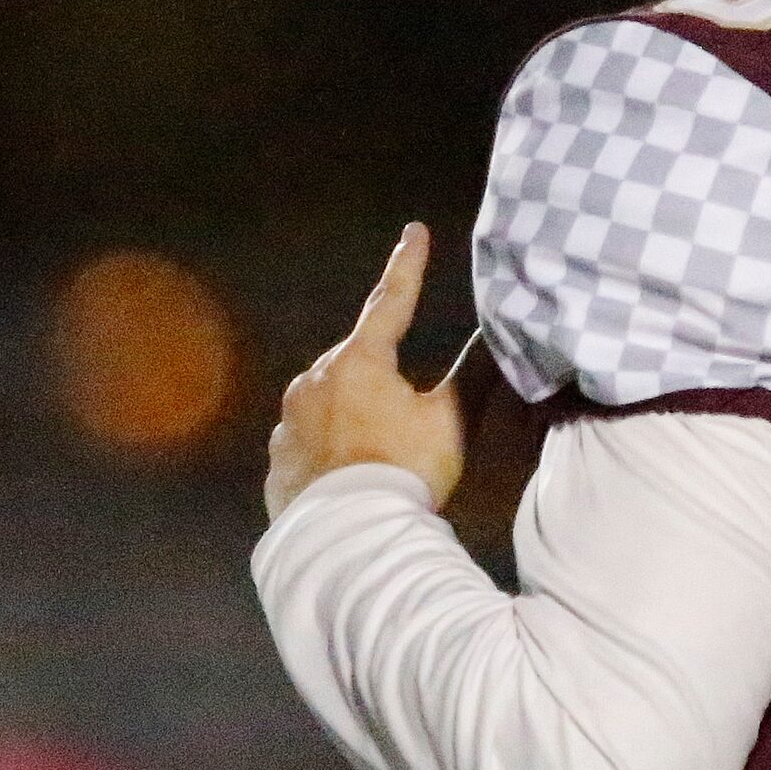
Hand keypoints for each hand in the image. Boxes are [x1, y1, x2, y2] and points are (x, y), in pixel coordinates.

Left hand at [264, 223, 467, 518]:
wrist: (345, 538)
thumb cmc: (402, 470)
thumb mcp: (447, 422)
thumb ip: (469, 377)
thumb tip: (493, 336)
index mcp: (359, 361)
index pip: (391, 302)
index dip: (408, 266)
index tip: (415, 231)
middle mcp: (313, 378)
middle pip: (356, 360)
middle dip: (379, 371)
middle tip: (407, 409)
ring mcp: (288, 420)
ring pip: (327, 399)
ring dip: (352, 410)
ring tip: (378, 451)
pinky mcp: (276, 458)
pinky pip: (308, 439)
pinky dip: (328, 445)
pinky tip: (347, 471)